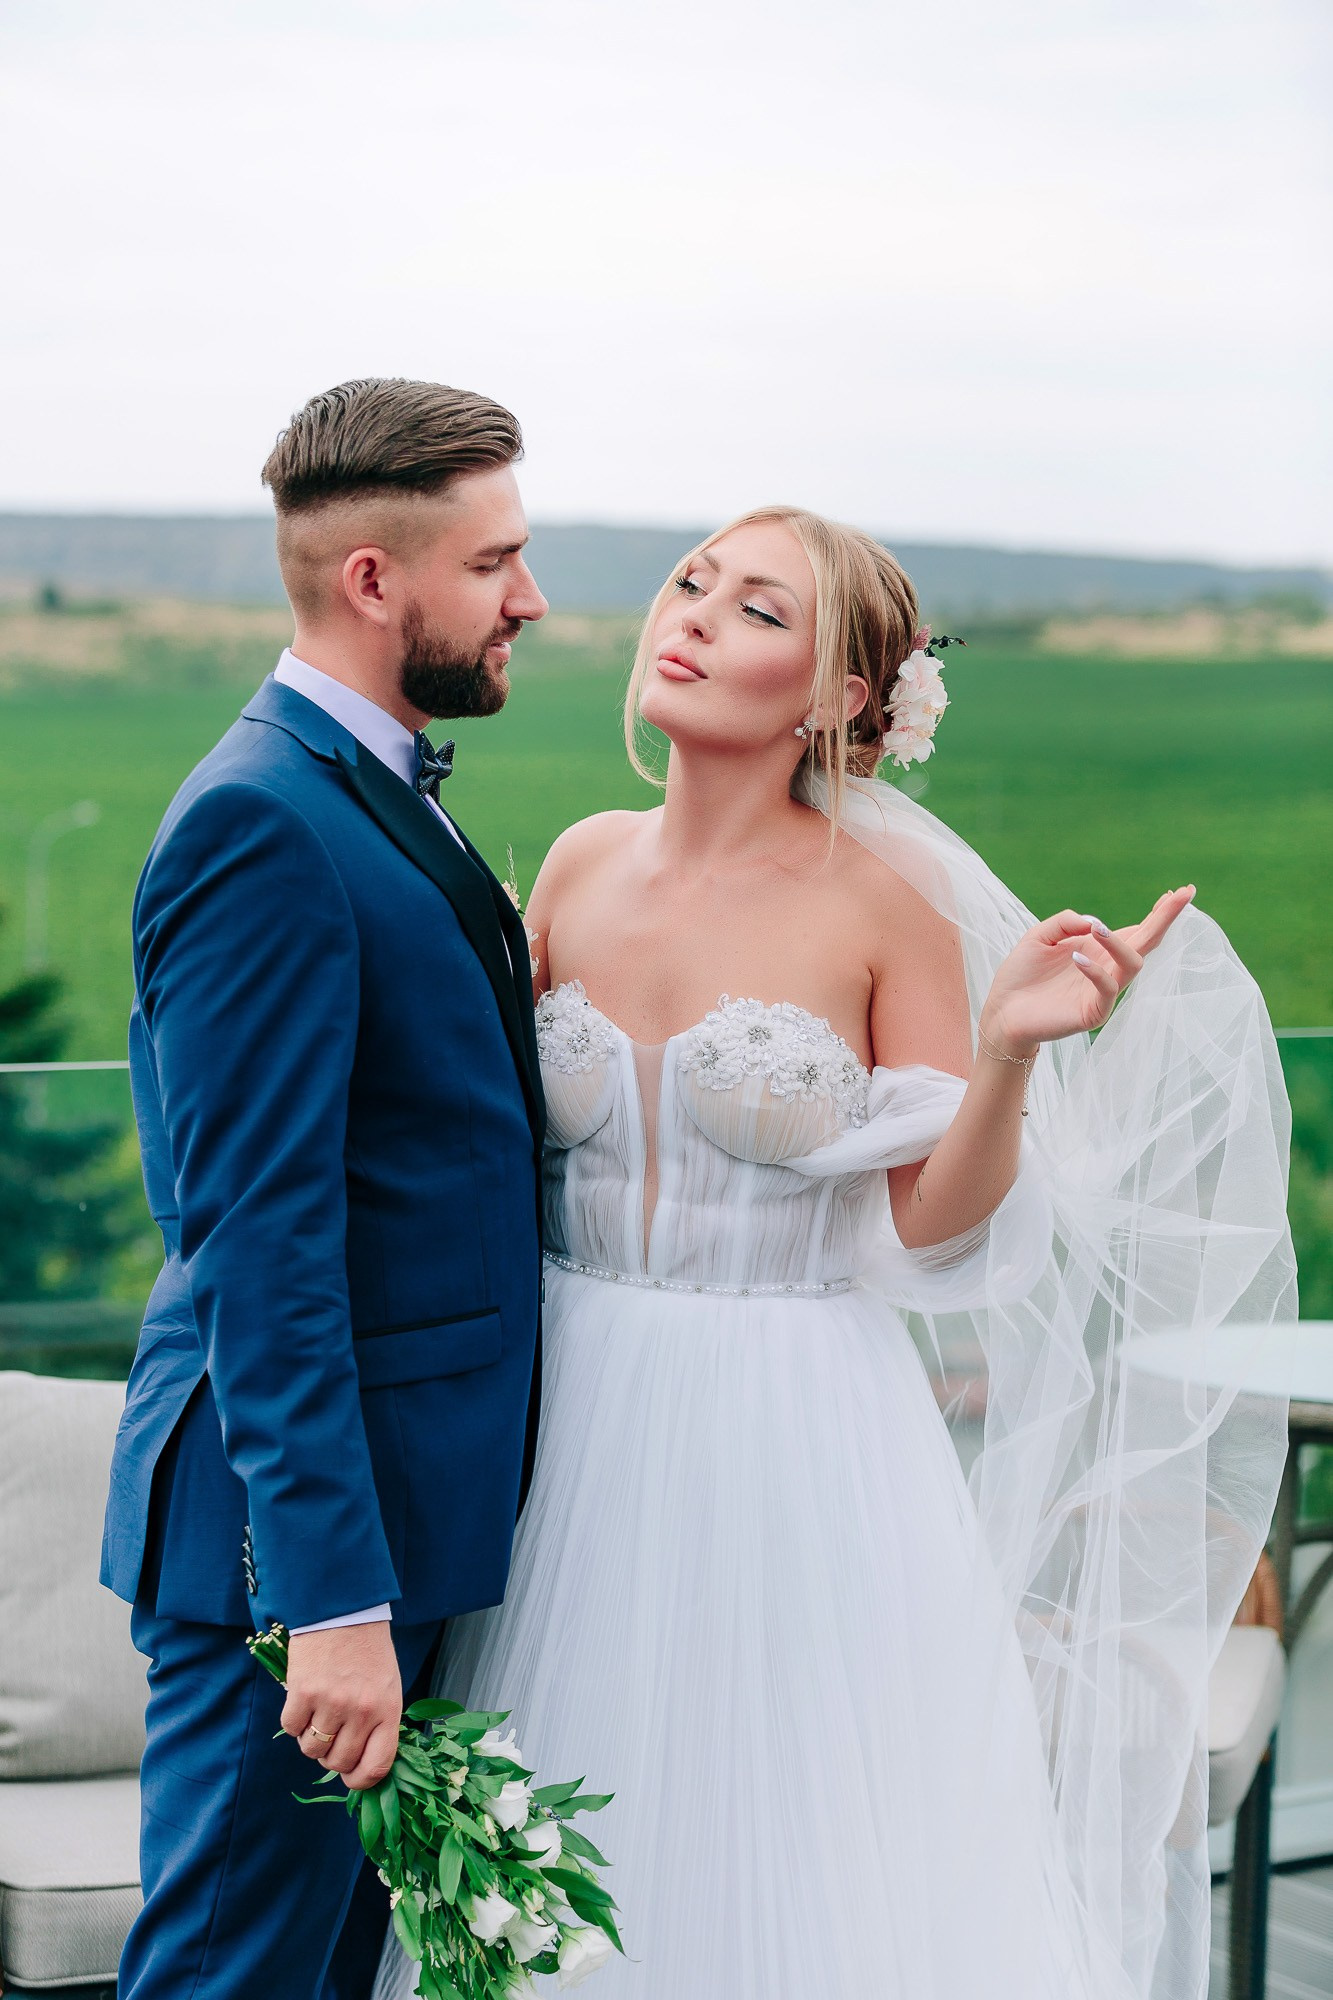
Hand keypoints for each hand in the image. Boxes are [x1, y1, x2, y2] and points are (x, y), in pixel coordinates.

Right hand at [280, 1622, 401, 1790]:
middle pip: (339, 1762)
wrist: (344, 1609)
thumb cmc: (368, 1650)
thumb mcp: (386, 1686)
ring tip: (317, 1716)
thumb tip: (360, 1763)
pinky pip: (291, 1729)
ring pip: (312, 1750)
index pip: (377, 1766)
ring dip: (311, 1740)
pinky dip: (294, 1722)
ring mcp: (331, 1702)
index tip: (351, 1777)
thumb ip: (377, 1723)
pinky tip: (303, 1702)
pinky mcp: (303, 1692)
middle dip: (332, 1757)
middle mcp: (360, 1710)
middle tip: (331, 1736)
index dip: (361, 1781)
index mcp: (387, 1709)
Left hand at [980, 886, 1195, 1053]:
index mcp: (1099, 949)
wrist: (1003, 1011)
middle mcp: (1108, 968)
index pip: (1137, 929)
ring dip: (1119, 943)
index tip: (1181, 892)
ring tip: (1097, 929)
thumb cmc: (1022, 974)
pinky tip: (1076, 958)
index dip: (1159, 912)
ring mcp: (1104, 991)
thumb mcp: (1039, 936)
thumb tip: (1094, 922)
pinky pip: (1107, 989)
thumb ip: (1065, 922)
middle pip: (1147, 942)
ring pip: (1132, 964)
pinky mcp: (1094, 1012)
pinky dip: (1095, 971)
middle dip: (1165, 918)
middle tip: (1182, 895)